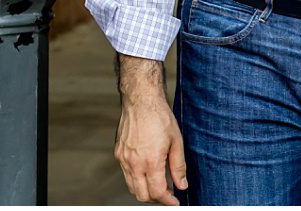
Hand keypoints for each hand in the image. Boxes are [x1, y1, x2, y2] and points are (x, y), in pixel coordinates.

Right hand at [116, 73, 186, 203]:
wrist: (141, 99)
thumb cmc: (160, 117)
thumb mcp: (176, 141)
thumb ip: (179, 166)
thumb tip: (182, 184)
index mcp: (150, 161)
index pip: (157, 192)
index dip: (168, 200)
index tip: (175, 202)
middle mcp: (134, 163)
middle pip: (142, 195)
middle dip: (156, 197)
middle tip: (168, 191)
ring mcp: (123, 159)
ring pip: (132, 187)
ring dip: (145, 189)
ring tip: (158, 181)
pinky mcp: (118, 153)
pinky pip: (126, 174)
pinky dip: (136, 178)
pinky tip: (147, 168)